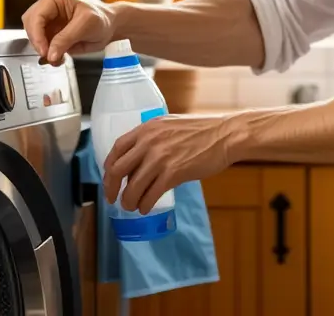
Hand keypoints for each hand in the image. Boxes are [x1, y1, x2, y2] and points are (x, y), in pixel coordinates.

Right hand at [21, 0, 115, 63]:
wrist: (109, 27)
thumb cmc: (100, 18)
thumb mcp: (86, 25)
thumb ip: (66, 38)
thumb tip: (50, 54)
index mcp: (53, 0)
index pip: (35, 17)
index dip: (36, 35)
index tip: (44, 50)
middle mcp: (46, 11)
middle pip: (30, 28)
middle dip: (38, 44)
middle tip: (50, 56)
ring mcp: (47, 25)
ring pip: (33, 39)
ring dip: (43, 51)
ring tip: (59, 58)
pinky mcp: (51, 37)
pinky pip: (42, 48)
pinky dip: (49, 56)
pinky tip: (60, 58)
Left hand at [104, 114, 237, 213]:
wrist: (225, 136)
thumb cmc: (202, 131)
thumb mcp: (169, 126)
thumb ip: (152, 139)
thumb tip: (138, 161)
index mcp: (147, 129)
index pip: (117, 148)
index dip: (108, 167)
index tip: (109, 178)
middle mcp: (149, 142)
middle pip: (118, 169)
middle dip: (111, 188)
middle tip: (113, 198)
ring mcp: (160, 158)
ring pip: (133, 186)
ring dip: (128, 201)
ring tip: (131, 207)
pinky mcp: (173, 173)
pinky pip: (151, 194)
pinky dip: (145, 205)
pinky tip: (146, 208)